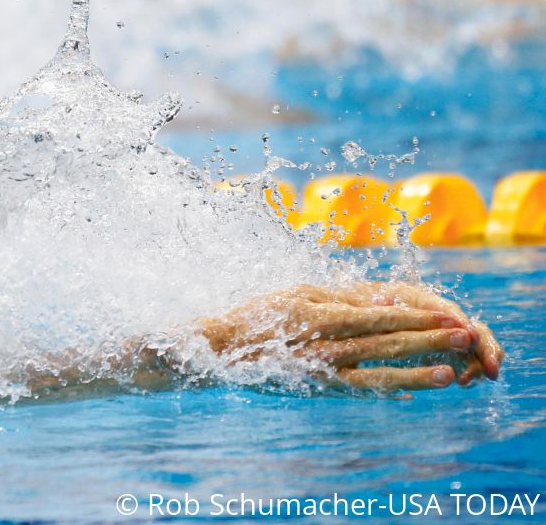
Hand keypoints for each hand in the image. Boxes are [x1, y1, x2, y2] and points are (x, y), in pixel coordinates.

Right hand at [199, 282, 502, 391]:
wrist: (221, 351)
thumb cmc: (259, 317)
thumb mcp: (297, 295)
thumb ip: (341, 299)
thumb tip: (385, 301)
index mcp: (320, 316)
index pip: (379, 316)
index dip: (417, 315)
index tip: (448, 313)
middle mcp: (324, 345)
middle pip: (387, 342)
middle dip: (429, 339)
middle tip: (466, 336)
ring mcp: (322, 370)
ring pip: (377, 371)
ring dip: (416, 371)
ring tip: (450, 373)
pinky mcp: (318, 387)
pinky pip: (359, 390)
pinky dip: (387, 391)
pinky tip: (413, 393)